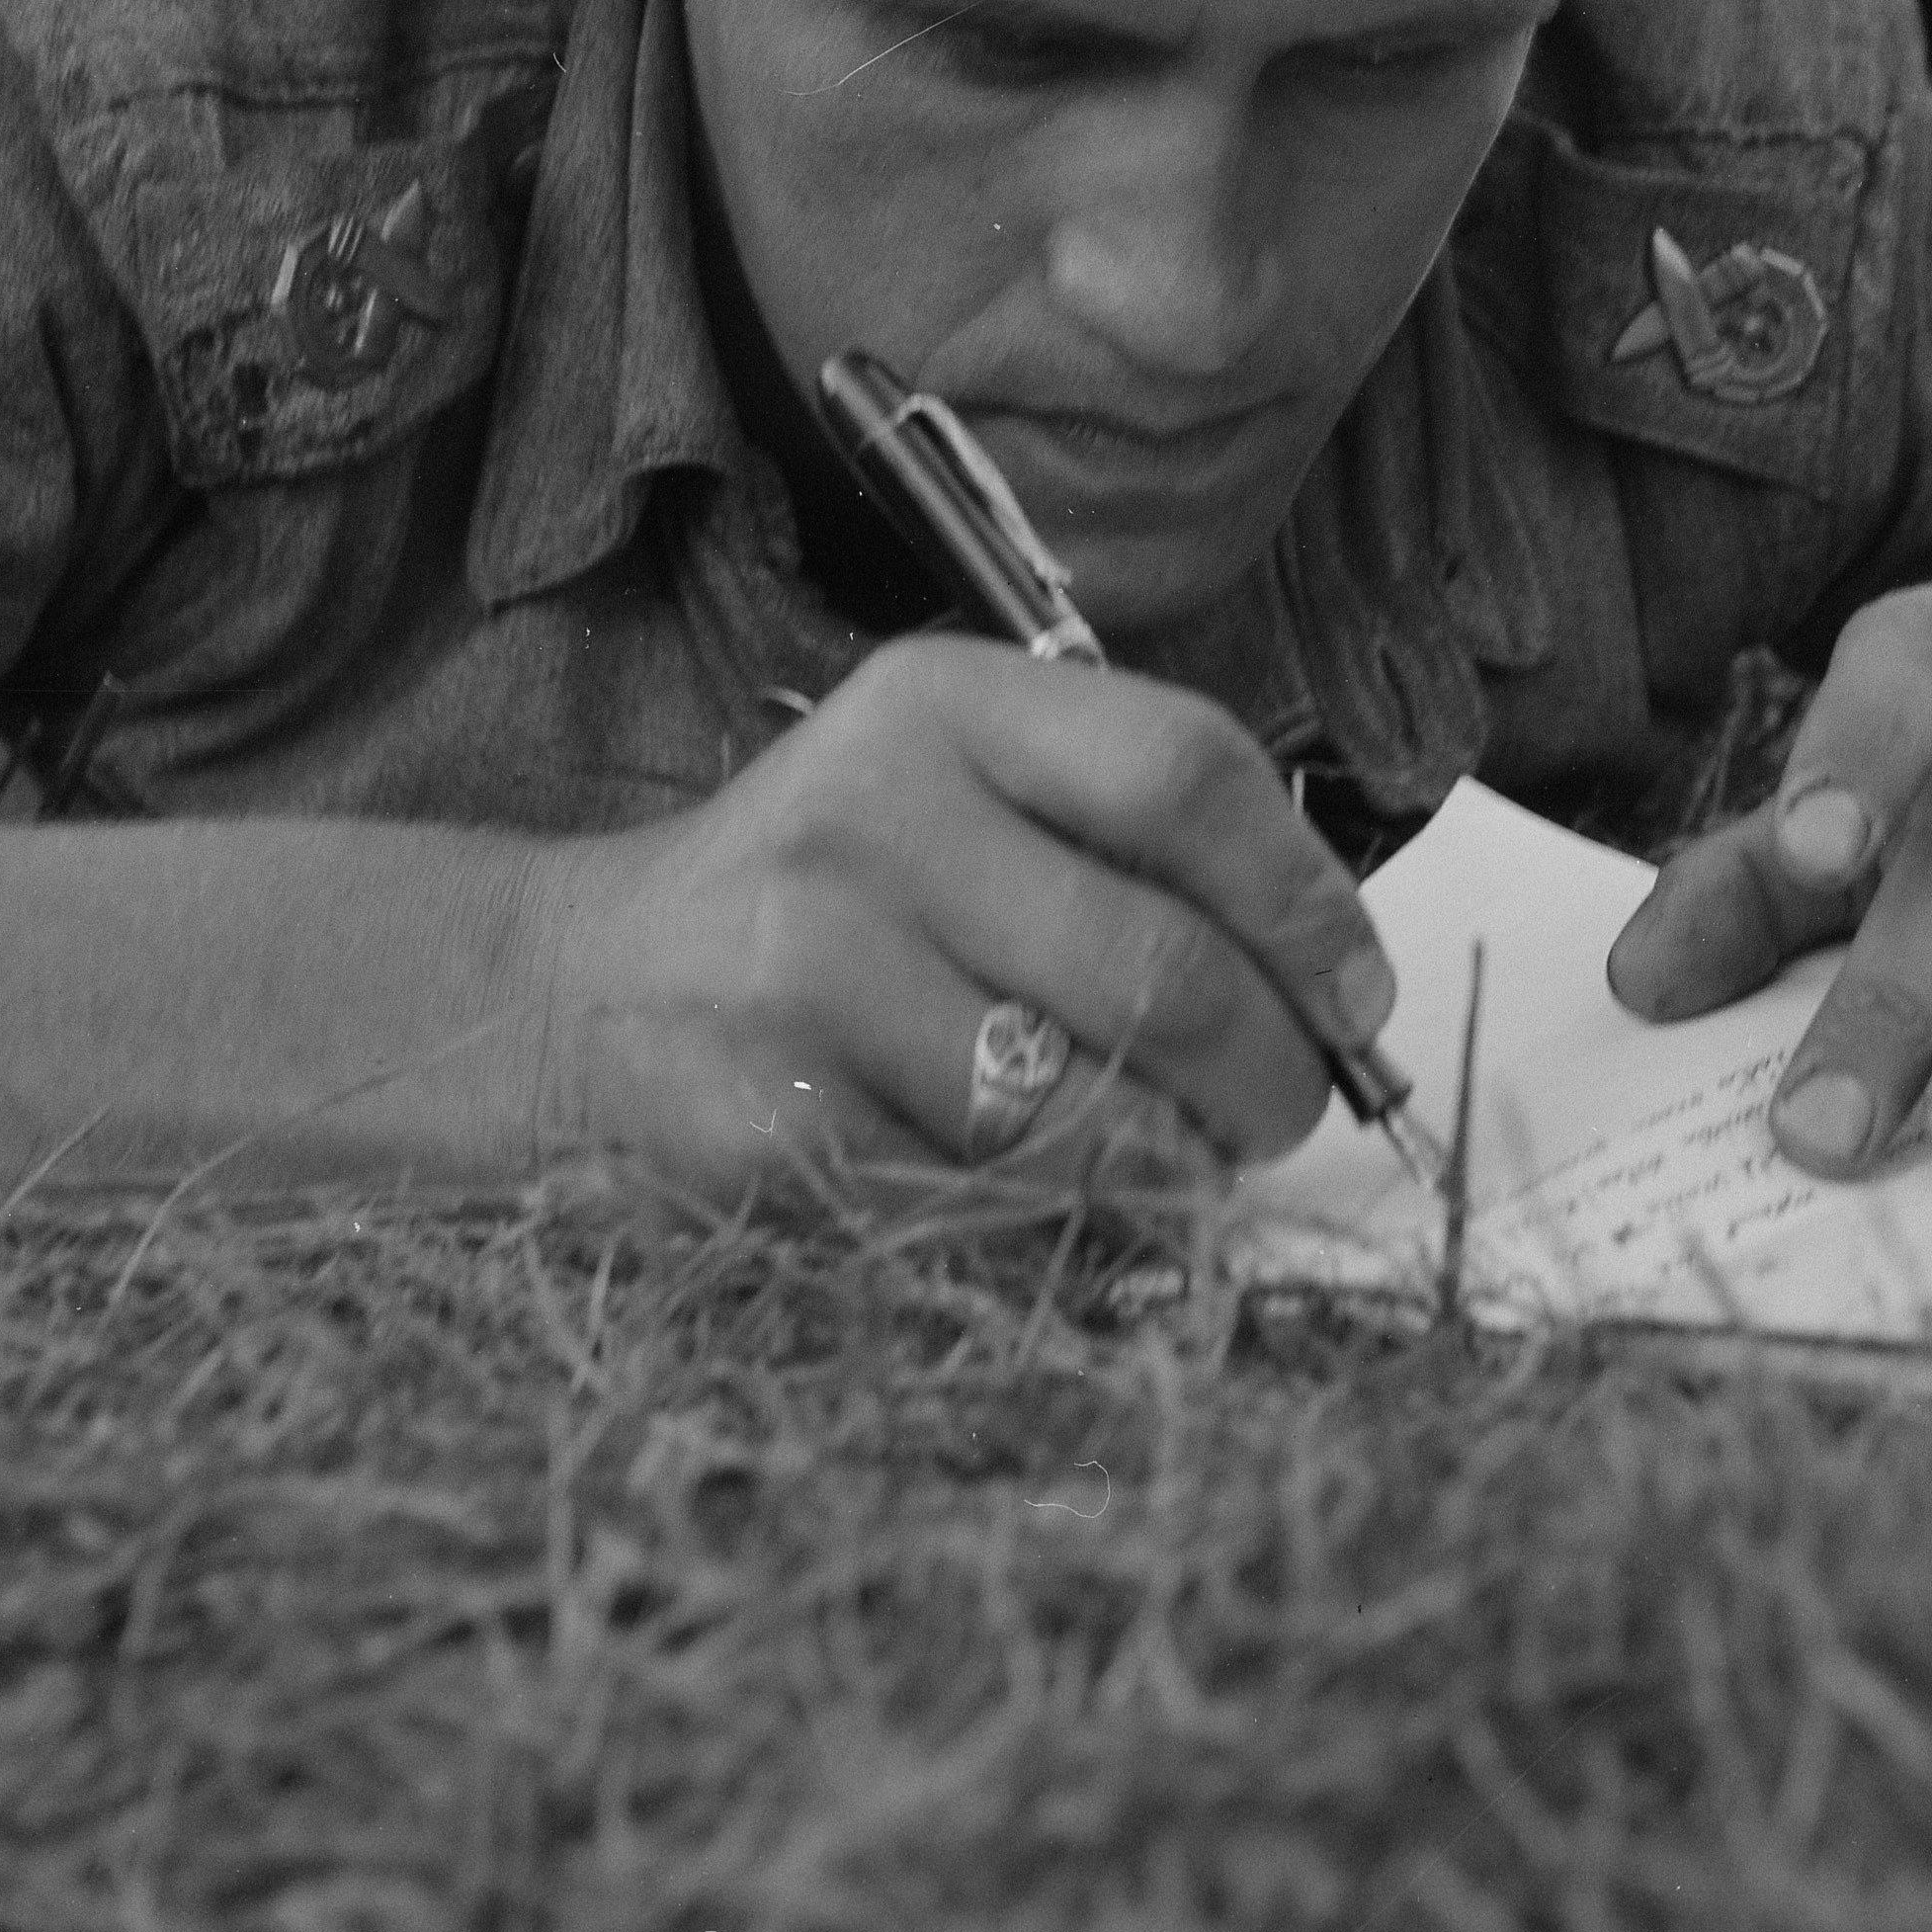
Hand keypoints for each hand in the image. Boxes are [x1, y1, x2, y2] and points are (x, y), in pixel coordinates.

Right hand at [521, 640, 1397, 1206]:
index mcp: (939, 704)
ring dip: (1174, 1163)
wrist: (573, 993)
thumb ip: (1121, 836)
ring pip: (1085, 1114)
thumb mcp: (954, 788)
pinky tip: (1049, 1203)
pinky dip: (1054, 1228)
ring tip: (1182, 1160)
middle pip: (1158, 964)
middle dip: (1269, 1068)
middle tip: (1288, 1111)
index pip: (1185, 771)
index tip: (1358, 990)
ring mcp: (806, 977)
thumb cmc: (826, 893)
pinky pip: (984, 1211)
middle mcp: (868, 818)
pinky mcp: (766, 1129)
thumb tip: (1332, 985)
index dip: (1307, 895)